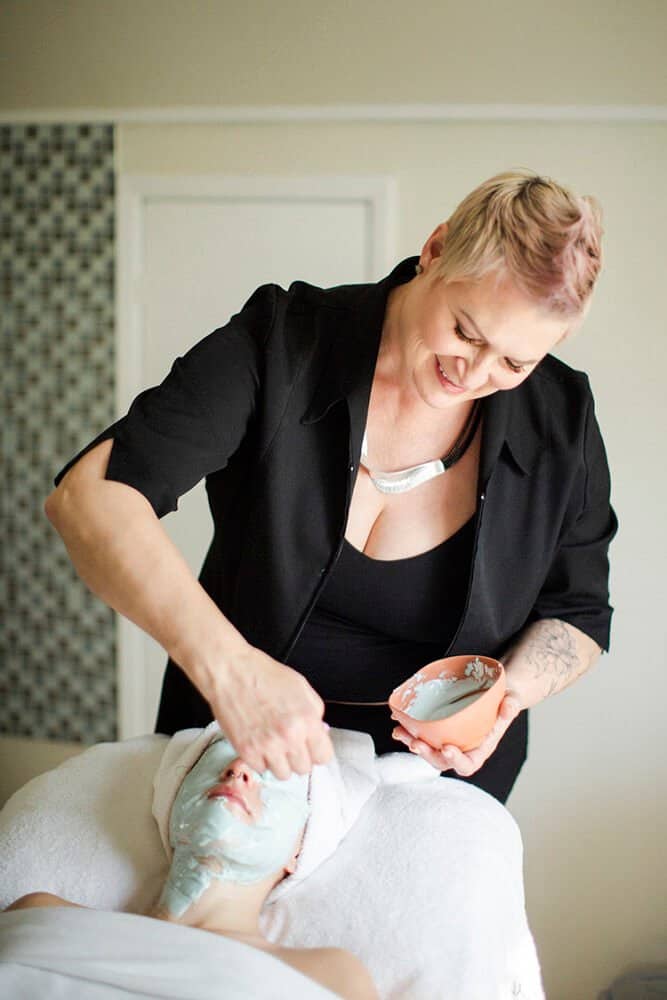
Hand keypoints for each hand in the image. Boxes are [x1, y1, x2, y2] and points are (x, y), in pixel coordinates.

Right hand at [202, 644, 333, 779]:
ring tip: (272, 743)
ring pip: (283, 774)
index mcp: (307, 720)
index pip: (323, 756)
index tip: (310, 747)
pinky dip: (260, 758)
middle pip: (304, 769)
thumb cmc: (263, 675)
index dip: (317, 750)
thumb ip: (315, 713)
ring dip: (280, 761)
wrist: (231, 672)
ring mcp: (268, 747)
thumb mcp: (301, 687)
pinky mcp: (247, 752)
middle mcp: (289, 737)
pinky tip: (257, 741)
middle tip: (289, 742)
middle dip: (298, 756)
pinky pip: (261, 769)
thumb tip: (319, 733)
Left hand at [391, 693, 521, 776]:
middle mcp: (461, 749)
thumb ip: (510, 707)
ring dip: (411, 742)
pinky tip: (398, 719)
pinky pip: (421, 734)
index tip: (448, 749)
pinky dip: (409, 729)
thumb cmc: (502, 703)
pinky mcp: (437, 730)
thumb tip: (510, 705)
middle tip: (416, 743)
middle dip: (427, 754)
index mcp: (479, 750)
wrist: (495, 695)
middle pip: (441, 761)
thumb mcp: (510, 702)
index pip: (467, 765)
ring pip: (426, 749)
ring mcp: (447, 740)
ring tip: (400, 731)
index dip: (456, 761)